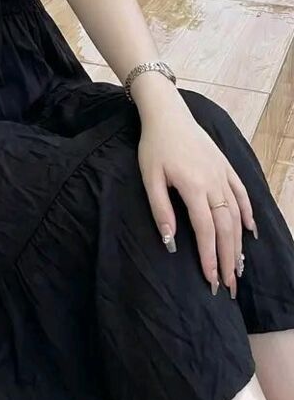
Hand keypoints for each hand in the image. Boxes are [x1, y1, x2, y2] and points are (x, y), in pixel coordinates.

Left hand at [137, 89, 255, 296]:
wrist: (168, 114)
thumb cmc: (154, 146)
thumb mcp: (150, 177)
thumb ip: (160, 209)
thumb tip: (171, 242)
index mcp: (193, 187)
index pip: (205, 230)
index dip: (210, 257)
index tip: (211, 280)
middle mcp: (214, 183)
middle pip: (226, 228)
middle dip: (228, 259)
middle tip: (230, 285)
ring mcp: (223, 174)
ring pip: (236, 214)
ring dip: (239, 243)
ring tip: (239, 267)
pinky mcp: (226, 167)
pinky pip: (242, 194)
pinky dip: (247, 214)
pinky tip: (250, 231)